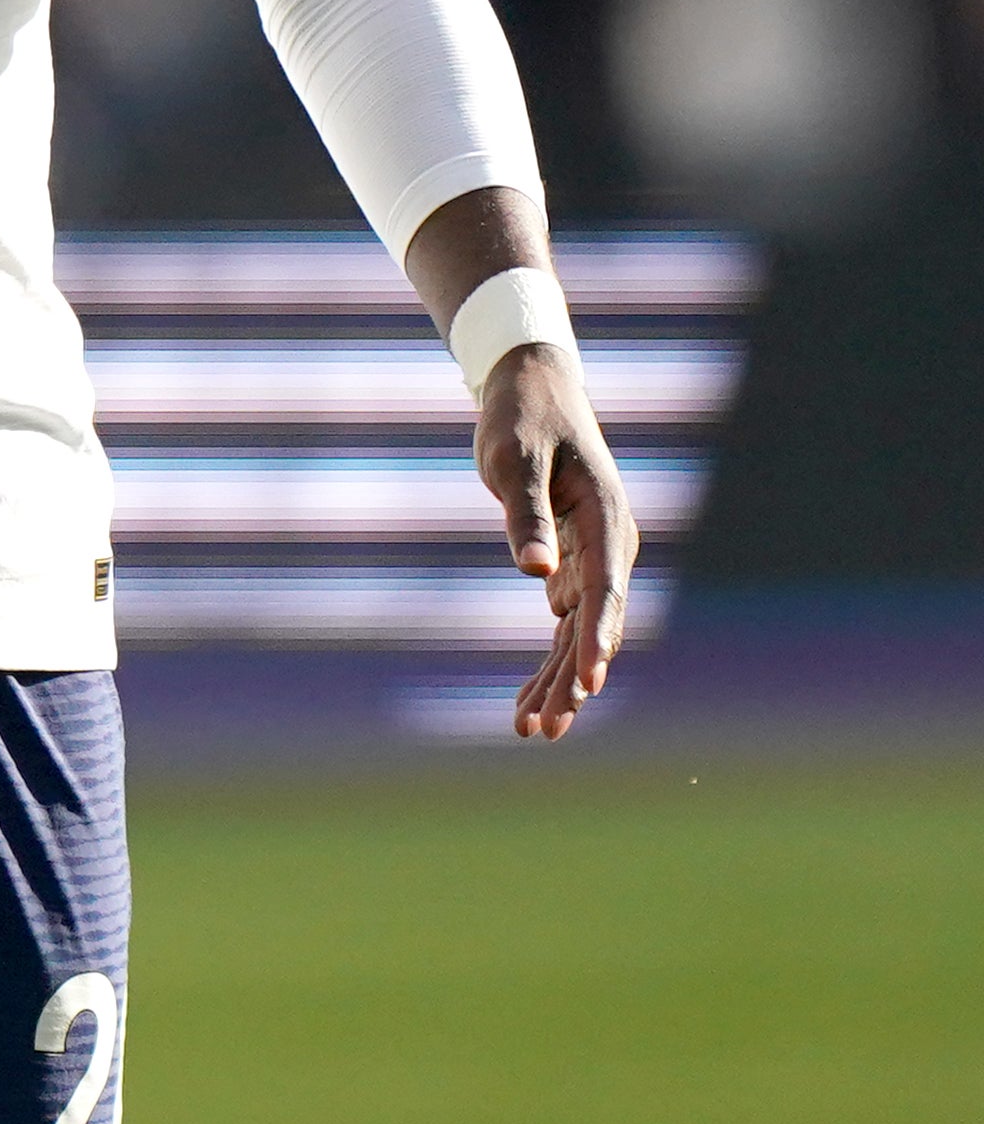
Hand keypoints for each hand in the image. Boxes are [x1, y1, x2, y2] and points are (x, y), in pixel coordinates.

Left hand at [475, 345, 634, 740]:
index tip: (587, 683)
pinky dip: (548, 661)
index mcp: (606, 519)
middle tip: (545, 729)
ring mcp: (594, 560)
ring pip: (579, 634)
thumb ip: (526, 514)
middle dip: (572, 679)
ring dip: (559, 682)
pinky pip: (564, 624)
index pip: (605, 590)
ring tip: (533, 731)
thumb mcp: (514, 460)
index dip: (596, 640)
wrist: (532, 392)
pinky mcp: (572, 565)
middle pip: (595, 624)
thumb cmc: (522, 421)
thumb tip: (536, 572)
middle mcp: (609, 547)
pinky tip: (528, 702)